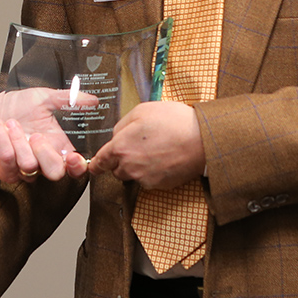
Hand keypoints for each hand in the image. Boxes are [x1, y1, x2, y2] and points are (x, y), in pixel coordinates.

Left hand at [0, 88, 94, 182]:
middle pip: (55, 173)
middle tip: (36, 135)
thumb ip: (67, 99)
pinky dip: (3, 140)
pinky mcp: (5, 170)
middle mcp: (43, 159)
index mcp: (57, 145)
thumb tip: (93, 100)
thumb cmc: (17, 107)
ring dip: (19, 140)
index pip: (75, 167)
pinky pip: (8, 161)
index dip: (77, 167)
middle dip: (46, 154)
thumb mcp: (43, 98)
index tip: (74, 156)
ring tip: (11, 123)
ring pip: (29, 166)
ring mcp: (24, 168)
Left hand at [88, 101, 204, 189]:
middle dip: (123, 160)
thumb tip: (116, 136)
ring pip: (133, 175)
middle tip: (139, 145)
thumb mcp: (141, 111)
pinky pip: (149, 180)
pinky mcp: (159, 185)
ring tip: (155, 149)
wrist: (202, 139)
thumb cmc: (173, 121)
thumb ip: (121, 125)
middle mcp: (129, 167)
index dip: (96, 164)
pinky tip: (164, 157)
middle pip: (117, 170)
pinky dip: (153, 171)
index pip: (100, 163)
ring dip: (137, 166)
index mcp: (121, 148)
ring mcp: (144, 179)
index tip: (95, 166)